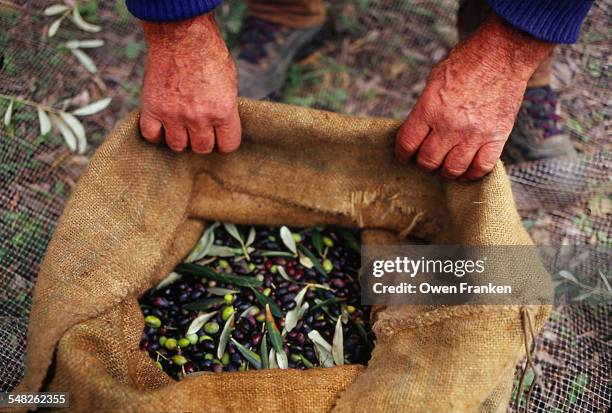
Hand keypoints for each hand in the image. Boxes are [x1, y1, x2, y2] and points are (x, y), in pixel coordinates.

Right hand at [140, 13, 240, 153]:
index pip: (227, 146)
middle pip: (202, 148)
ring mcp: (173, 114)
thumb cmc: (208, 54)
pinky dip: (156, 134)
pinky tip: (162, 125)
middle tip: (199, 128)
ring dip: (180, 138)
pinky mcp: (152, 108)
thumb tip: (222, 128)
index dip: (224, 142)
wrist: (181, 34)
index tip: (219, 137)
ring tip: (181, 126)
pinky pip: (151, 135)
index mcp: (223, 110)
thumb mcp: (229, 83)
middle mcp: (199, 116)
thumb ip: (225, 109)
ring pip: (177, 145)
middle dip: (202, 140)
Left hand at [395, 15, 552, 179]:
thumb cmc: (467, 62)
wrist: (503, 53)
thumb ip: (425, 110)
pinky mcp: (497, 136)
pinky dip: (472, 173)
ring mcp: (474, 133)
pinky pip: (481, 167)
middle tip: (428, 159)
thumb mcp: (434, 81)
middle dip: (425, 163)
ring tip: (446, 167)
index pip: (407, 144)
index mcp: (430, 108)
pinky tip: (468, 169)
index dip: (403, 154)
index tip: (405, 157)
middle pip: (428, 161)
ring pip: (453, 169)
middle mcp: (450, 124)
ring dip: (447, 172)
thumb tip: (418, 134)